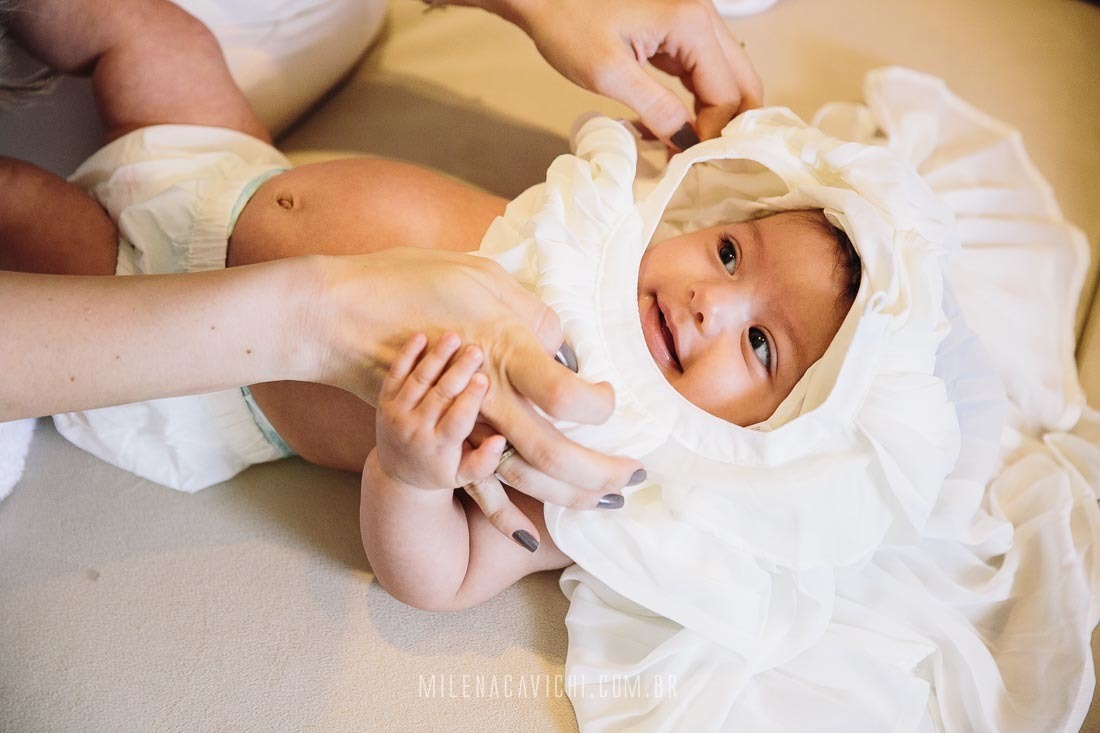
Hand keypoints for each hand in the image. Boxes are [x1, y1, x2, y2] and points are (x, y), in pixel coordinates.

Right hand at [303, 250, 643, 497]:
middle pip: (554, 454)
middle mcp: (487, 398)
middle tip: (634, 478)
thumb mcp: (481, 278)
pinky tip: (526, 536)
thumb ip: (530, 313)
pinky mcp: (437, 438)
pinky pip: (476, 488)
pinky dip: (503, 516)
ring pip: (522, 479)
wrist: (339, 314)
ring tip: (604, 503)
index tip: (611, 400)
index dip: (599, 403)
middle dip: (599, 473)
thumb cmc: (410, 283)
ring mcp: (460, 424)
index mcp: (504, 350)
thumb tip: (563, 348)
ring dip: (567, 496)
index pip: (569, 395)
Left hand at [376, 332, 505, 488]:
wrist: (397, 473)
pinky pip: (395, 373)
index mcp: (437, 447)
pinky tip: (421, 336)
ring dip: (436, 357)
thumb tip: (500, 439)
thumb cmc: (439, 470)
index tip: (485, 379)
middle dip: (458, 371)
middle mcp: (414, 429)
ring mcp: (397, 413)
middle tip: (476, 351)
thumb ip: (485, 461)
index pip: (456, 420)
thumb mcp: (463, 476)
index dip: (470, 399)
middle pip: (439, 395)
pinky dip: (407, 354)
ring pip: (418, 380)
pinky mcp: (384, 400)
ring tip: (453, 337)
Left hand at [474, 0, 762, 145]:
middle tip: (701, 160)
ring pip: (727, 77)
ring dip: (712, 115)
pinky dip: (697, 101)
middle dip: (726, 124)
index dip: (711, 133)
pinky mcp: (678, 32)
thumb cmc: (569, 26)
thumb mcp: (610, 74)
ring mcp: (693, 22)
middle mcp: (703, 17)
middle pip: (741, 82)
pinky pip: (703, 71)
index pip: (726, 93)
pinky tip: (674, 125)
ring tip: (686, 147)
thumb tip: (689, 144)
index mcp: (692, 24)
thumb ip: (656, 109)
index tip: (684, 161)